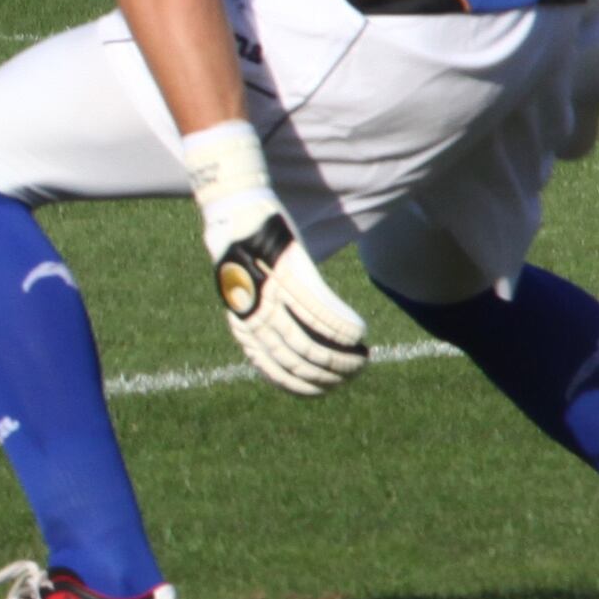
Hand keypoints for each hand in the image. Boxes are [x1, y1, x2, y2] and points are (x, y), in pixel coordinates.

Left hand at [188, 120, 364, 394]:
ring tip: (362, 359)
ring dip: (341, 356)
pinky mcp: (289, 271)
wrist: (236, 209)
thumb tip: (287, 343)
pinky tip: (359, 334)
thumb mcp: (250, 290)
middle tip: (355, 372)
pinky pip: (318, 309)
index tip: (327, 390)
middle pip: (295, 359)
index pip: (272, 369)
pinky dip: (341, 326)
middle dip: (329, 373)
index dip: (302, 386)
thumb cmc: (248, 251)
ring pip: (309, 340)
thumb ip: (265, 318)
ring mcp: (272, 294)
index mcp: (243, 322)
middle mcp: (254, 313)